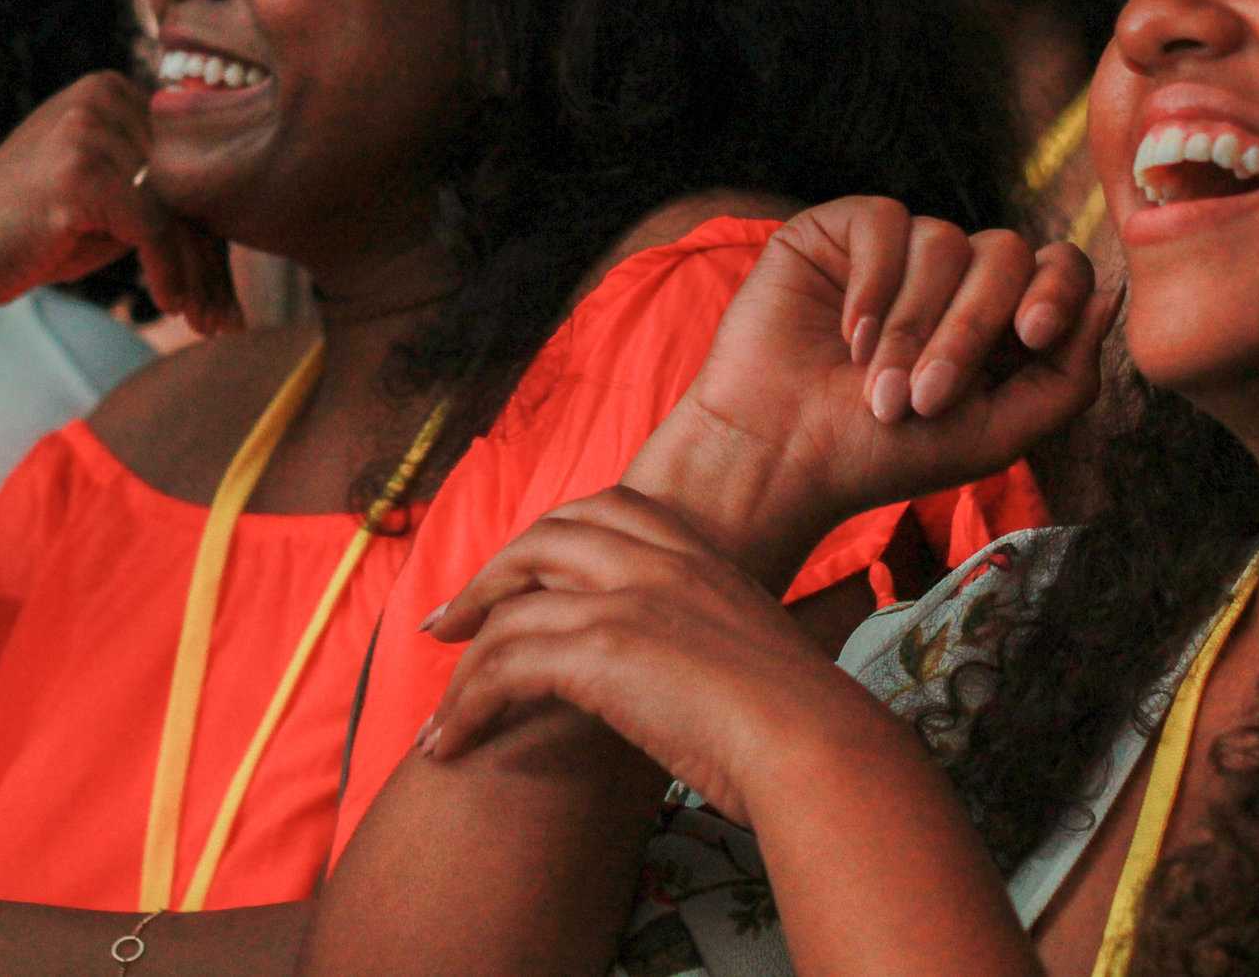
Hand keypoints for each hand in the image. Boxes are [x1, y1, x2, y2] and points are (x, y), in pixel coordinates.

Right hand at [0, 72, 240, 335]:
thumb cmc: (39, 232)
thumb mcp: (113, 198)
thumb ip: (164, 188)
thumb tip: (242, 212)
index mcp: (113, 89)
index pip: (189, 159)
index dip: (214, 227)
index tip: (228, 287)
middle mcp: (103, 95)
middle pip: (190, 181)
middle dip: (212, 257)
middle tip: (227, 317)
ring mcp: (88, 128)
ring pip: (178, 207)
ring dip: (199, 275)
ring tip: (210, 323)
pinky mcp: (80, 170)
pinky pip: (153, 226)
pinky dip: (169, 272)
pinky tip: (173, 307)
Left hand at [417, 488, 895, 827]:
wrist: (821, 748)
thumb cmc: (806, 726)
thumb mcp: (755, 655)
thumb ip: (708, 643)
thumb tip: (685, 679)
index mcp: (698, 552)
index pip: (604, 510)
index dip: (547, 539)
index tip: (515, 576)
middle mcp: (656, 560)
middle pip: (541, 540)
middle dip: (485, 581)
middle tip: (447, 627)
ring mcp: (624, 598)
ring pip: (509, 615)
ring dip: (462, 671)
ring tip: (436, 720)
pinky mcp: (597, 648)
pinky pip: (501, 669)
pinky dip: (465, 709)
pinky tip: (449, 746)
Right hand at [628, 198, 1115, 580]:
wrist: (780, 456)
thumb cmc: (880, 456)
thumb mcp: (996, 435)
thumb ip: (1068, 377)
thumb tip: (1113, 293)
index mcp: (995, 322)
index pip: (1054, 269)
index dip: (1057, 288)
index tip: (1035, 335)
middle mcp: (949, 279)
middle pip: (1003, 254)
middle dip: (972, 328)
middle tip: (927, 396)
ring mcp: (893, 252)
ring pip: (943, 242)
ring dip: (913, 325)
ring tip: (875, 387)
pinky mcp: (837, 232)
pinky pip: (885, 221)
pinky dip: (875, 284)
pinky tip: (848, 335)